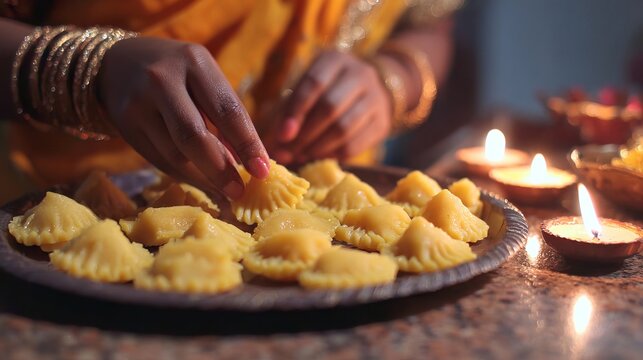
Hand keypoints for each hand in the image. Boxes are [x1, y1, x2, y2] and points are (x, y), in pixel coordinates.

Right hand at [98, 37, 269, 198]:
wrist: (117, 63)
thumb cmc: (179, 74)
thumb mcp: (204, 79)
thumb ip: (225, 115)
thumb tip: (249, 163)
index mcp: (195, 62)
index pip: (227, 110)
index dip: (248, 144)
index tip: (262, 171)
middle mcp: (163, 80)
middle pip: (194, 136)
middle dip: (221, 170)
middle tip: (239, 192)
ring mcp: (139, 103)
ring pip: (175, 154)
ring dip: (204, 178)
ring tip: (224, 191)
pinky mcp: (125, 125)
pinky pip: (159, 160)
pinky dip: (184, 175)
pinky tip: (202, 183)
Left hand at [273, 51, 391, 162]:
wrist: (373, 90)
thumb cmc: (328, 90)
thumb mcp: (307, 89)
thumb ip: (286, 113)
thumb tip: (274, 149)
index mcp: (335, 60)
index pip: (314, 82)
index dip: (296, 110)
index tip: (282, 135)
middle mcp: (359, 75)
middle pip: (330, 108)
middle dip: (305, 134)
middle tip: (288, 151)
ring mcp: (375, 99)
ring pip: (343, 129)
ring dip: (317, 148)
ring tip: (300, 155)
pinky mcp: (382, 123)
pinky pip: (355, 145)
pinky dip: (332, 155)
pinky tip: (318, 156)